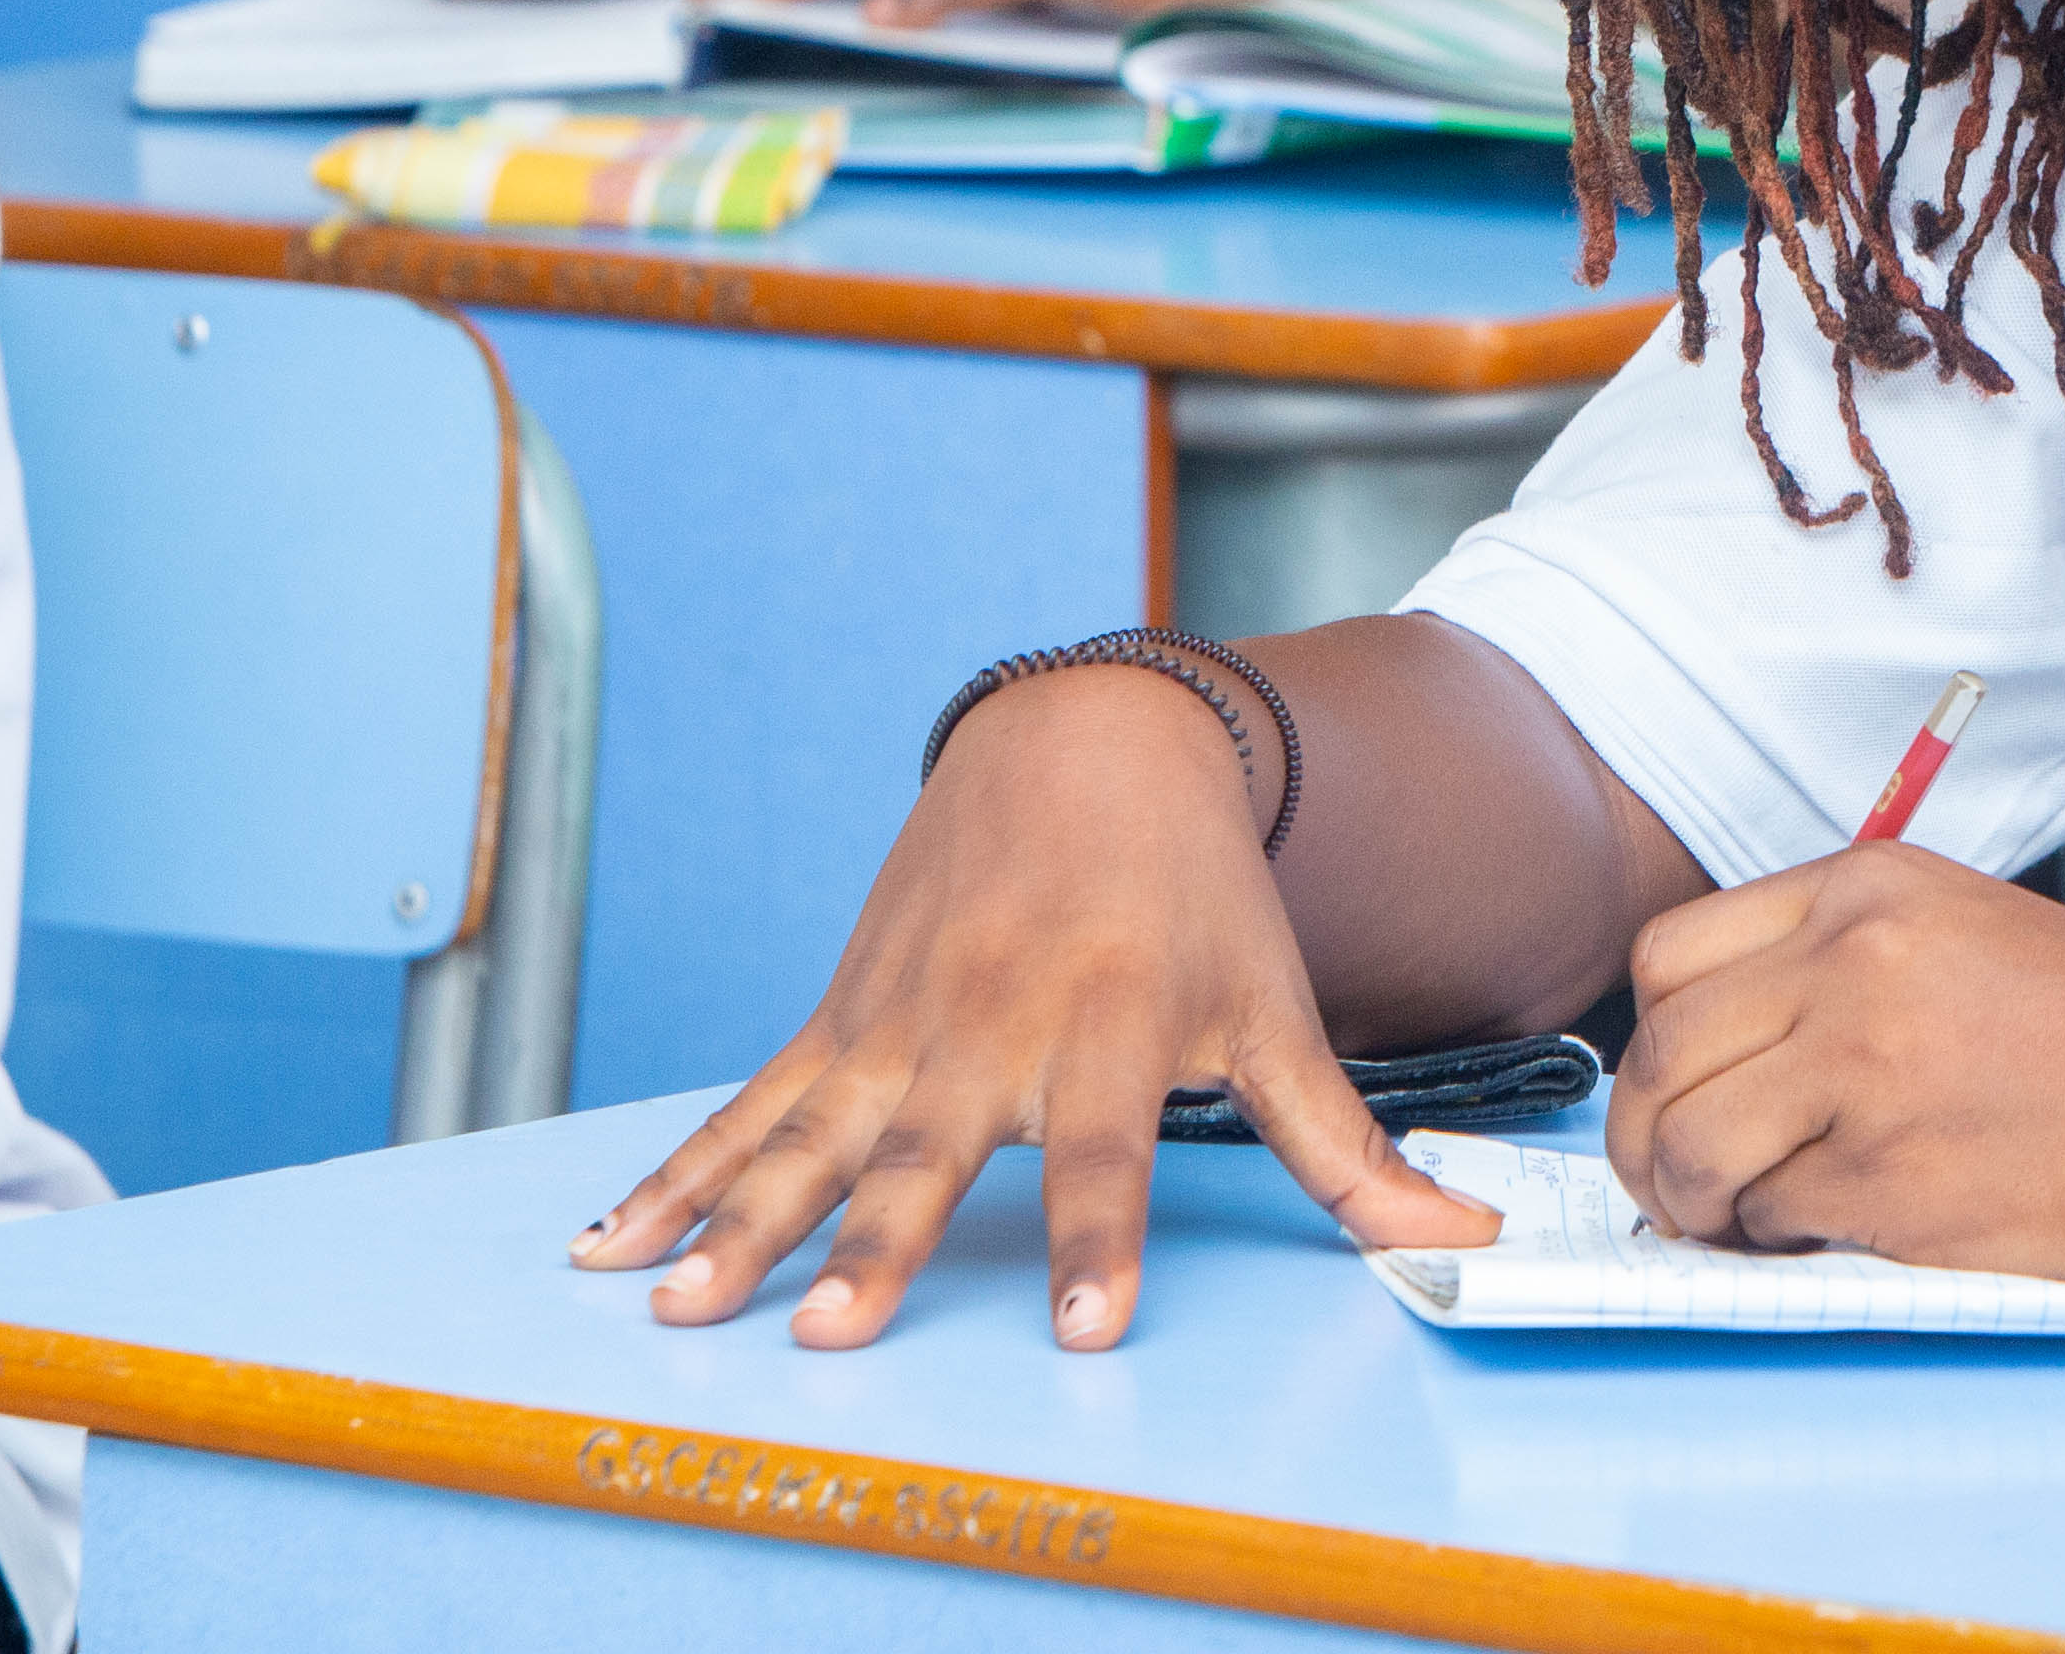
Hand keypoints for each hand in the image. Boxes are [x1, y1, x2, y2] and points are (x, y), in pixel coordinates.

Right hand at [573, 664, 1491, 1349]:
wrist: (1091, 736)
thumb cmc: (1199, 893)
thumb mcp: (1279, 1009)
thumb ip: (1349, 1146)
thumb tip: (1458, 1238)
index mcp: (1115, 1024)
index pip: (1113, 1152)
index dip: (1102, 1239)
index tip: (1088, 1328)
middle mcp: (996, 1023)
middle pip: (933, 1151)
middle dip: (878, 1242)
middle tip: (827, 1329)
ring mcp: (901, 1019)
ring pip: (808, 1133)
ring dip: (736, 1219)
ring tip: (676, 1303)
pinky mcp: (840, 1015)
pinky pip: (747, 1104)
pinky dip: (672, 1173)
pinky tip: (605, 1243)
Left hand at [1611, 841, 2064, 1275]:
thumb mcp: (1958, 926)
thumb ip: (1832, 956)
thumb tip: (1703, 1048)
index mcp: (1867, 887)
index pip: (1671, 960)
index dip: (1656, 1040)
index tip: (1679, 1085)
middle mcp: (1855, 967)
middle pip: (1660, 1058)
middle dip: (1647, 1136)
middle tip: (1675, 1180)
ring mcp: (1870, 1077)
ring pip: (1693, 1149)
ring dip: (1696, 1202)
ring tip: (1742, 1218)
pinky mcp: (1894, 1185)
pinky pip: (1775, 1223)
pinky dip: (1784, 1242)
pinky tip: (1839, 1232)